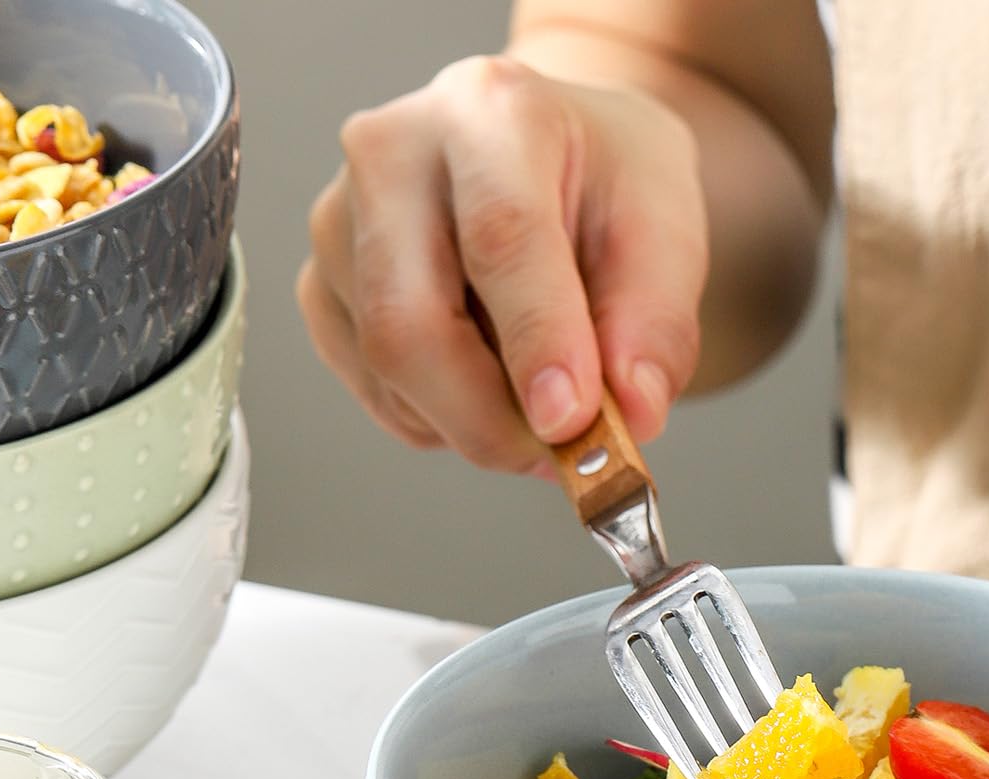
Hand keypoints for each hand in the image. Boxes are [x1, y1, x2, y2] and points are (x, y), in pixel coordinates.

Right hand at [297, 55, 705, 469]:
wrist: (554, 159)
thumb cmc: (606, 187)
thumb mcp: (669, 231)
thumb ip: (657, 325)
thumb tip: (633, 413)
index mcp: (491, 114)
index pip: (500, 240)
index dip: (537, 344)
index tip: (572, 423)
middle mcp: (391, 154)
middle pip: (410, 322)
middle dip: (494, 420)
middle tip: (567, 455)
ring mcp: (339, 222)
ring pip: (390, 373)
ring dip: (478, 426)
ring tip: (542, 399)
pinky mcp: (319, 287)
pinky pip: (378, 396)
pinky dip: (445, 422)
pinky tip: (490, 384)